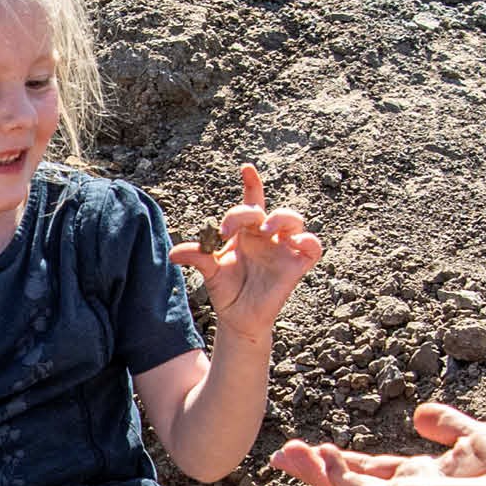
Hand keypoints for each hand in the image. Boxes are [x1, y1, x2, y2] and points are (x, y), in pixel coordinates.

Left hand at [170, 165, 322, 348]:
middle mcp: (266, 236)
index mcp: (246, 231)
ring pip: (294, 220)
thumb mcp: (209, 271)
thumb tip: (173, 253)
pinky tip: (295, 241)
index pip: (252, 201)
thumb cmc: (226, 289)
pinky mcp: (296, 265)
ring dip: (281, 219)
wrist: (238, 317)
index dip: (252, 183)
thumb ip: (196, 257)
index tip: (246, 168)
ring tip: (264, 231)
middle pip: (267, 210)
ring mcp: (283, 249)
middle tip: (227, 229)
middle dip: (247, 212)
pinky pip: (312, 246)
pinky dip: (308, 240)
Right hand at [272, 402, 485, 485]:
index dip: (338, 461)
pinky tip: (325, 456)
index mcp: (423, 481)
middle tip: (281, 456)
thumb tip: (421, 415)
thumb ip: (448, 427)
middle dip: (314, 472)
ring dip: (318, 475)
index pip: (369, 472)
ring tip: (292, 453)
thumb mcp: (476, 437)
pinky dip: (340, 477)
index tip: (306, 447)